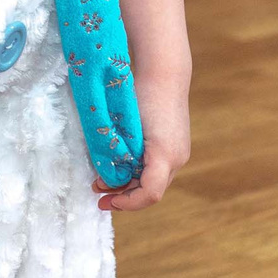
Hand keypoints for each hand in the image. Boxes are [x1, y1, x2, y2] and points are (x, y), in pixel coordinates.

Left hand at [97, 83, 188, 212]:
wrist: (164, 74)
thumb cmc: (142, 96)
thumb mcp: (126, 128)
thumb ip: (119, 154)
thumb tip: (103, 176)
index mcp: (165, 155)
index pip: (149, 195)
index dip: (127, 203)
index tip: (106, 201)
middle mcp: (177, 159)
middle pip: (151, 191)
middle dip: (124, 196)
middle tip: (98, 194)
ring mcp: (179, 153)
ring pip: (154, 181)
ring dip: (130, 185)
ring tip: (103, 181)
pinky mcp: (175, 146)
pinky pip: (157, 168)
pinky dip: (139, 173)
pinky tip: (120, 167)